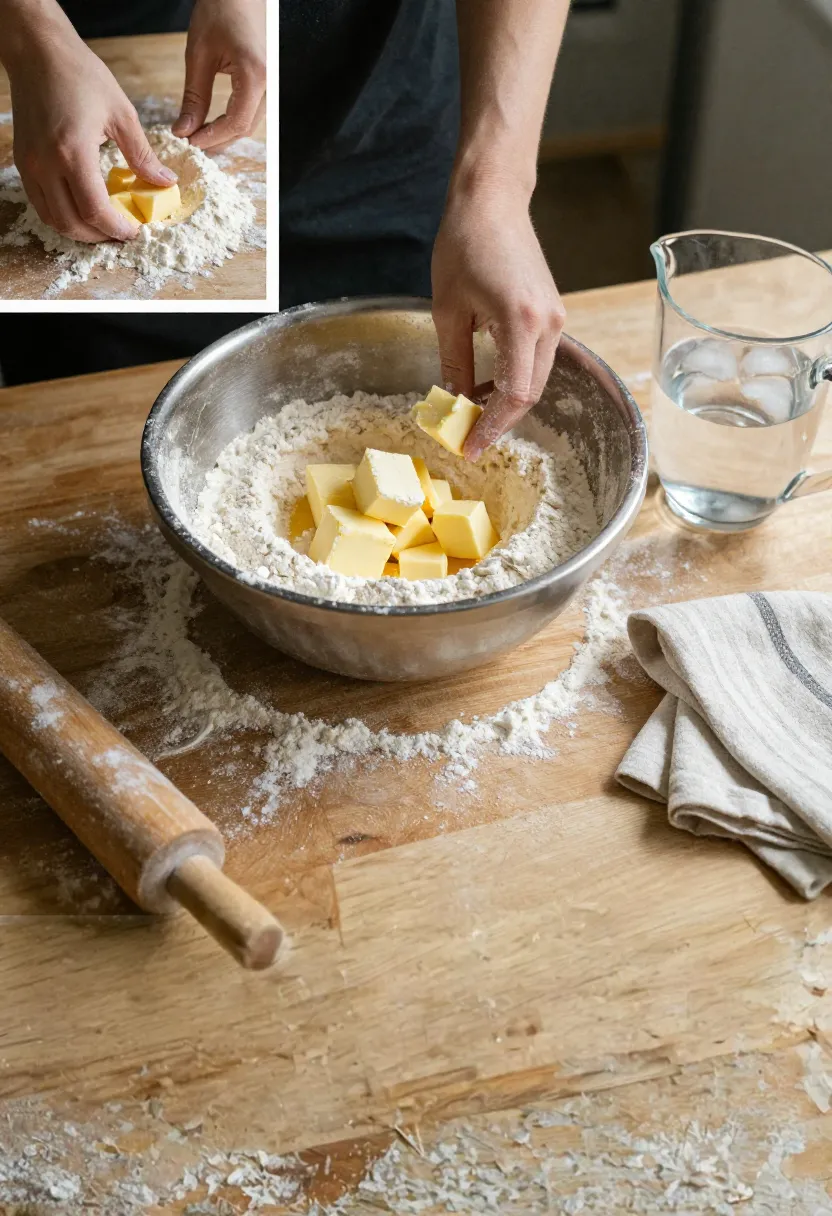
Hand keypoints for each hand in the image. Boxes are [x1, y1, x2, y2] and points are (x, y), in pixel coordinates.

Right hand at [8, 22, 177, 242]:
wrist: (38, 52)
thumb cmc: (79, 74)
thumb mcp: (121, 113)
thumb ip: (142, 154)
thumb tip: (165, 181)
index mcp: (72, 152)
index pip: (94, 210)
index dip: (117, 229)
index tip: (135, 232)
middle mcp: (45, 164)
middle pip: (71, 224)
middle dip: (100, 237)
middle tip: (122, 233)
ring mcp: (30, 165)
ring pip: (53, 219)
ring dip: (80, 230)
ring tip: (104, 225)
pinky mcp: (23, 162)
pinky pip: (41, 204)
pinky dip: (63, 214)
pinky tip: (83, 208)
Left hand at [173, 0, 265, 151]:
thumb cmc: (221, 9)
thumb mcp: (200, 54)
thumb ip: (194, 97)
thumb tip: (184, 130)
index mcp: (255, 75)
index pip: (236, 123)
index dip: (212, 138)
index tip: (190, 142)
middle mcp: (270, 82)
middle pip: (246, 127)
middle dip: (218, 139)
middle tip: (192, 140)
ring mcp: (273, 81)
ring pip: (252, 121)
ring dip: (226, 131)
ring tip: (201, 131)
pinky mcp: (269, 79)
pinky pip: (254, 108)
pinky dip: (235, 118)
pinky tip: (216, 119)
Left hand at [431, 179, 565, 460]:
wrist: (492, 201)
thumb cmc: (464, 245)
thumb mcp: (448, 311)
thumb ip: (454, 363)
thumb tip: (453, 404)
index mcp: (522, 321)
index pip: (514, 394)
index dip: (492, 427)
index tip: (469, 447)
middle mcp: (549, 323)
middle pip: (531, 392)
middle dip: (500, 421)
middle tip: (468, 437)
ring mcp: (556, 317)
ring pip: (537, 379)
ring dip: (508, 401)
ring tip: (473, 413)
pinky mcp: (553, 312)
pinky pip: (538, 359)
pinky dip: (515, 378)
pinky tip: (487, 383)